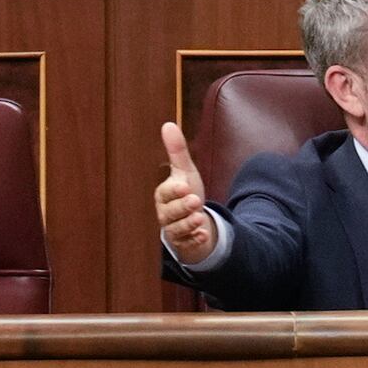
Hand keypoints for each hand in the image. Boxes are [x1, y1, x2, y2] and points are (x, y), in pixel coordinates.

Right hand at [152, 121, 221, 263]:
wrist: (192, 219)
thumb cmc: (185, 193)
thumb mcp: (185, 171)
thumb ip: (177, 151)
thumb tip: (168, 124)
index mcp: (164, 195)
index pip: (165, 193)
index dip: (174, 190)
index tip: (185, 186)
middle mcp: (165, 213)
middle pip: (169, 212)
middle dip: (182, 207)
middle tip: (195, 201)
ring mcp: (173, 229)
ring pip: (176, 229)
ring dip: (188, 224)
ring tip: (199, 218)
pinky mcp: (182, 242)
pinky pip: (186, 243)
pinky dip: (195, 239)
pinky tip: (203, 235)